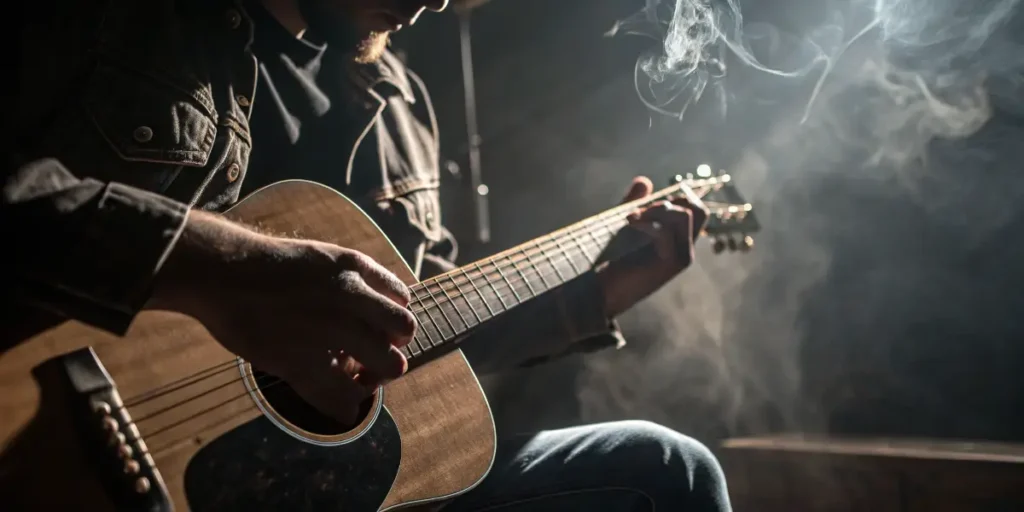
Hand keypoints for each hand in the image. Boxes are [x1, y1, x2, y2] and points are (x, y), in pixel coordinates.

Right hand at [149, 211, 414, 424]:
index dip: (392, 321)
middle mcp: (350, 296)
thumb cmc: (265, 266)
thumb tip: (375, 307)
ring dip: (377, 378)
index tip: (375, 331)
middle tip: (372, 359)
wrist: (221, 271)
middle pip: (405, 331)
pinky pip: (342, 398)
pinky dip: (346, 408)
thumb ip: (352, 279)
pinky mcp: (303, 361)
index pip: (402, 300)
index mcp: (354, 268)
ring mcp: (329, 329)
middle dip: (394, 346)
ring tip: (357, 380)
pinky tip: (341, 408)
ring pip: (388, 365)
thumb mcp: (320, 257)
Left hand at [597, 176, 708, 317]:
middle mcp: (685, 250)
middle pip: (699, 211)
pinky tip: (628, 223)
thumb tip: (644, 180)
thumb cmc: (612, 260)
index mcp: (679, 241)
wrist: (599, 291)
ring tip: (630, 218)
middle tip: (641, 211)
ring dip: (656, 209)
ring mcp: (681, 258)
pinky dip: (646, 221)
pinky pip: (667, 231)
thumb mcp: (627, 226)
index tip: (647, 205)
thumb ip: (636, 204)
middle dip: (670, 201)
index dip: (676, 198)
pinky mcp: (670, 264)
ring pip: (685, 215)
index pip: (697, 210)